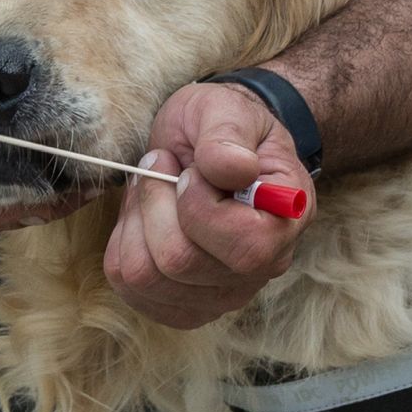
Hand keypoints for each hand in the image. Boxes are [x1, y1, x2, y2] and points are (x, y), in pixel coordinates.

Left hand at [104, 82, 315, 327]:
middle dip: (155, 203)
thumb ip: (229, 133)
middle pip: (180, 262)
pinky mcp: (183, 303)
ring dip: (136, 221)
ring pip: (146, 276)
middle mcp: (262, 267)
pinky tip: (145, 217)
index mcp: (287, 218)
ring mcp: (223, 293)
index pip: (245, 247)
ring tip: (153, 189)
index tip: (190, 170)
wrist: (206, 142)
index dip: (199, 206)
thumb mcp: (225, 108)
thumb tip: (235, 169)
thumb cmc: (220, 125)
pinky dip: (124, 243)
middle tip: (161, 166)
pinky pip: (130, 287)